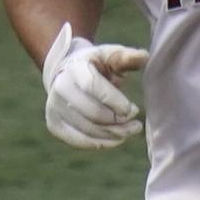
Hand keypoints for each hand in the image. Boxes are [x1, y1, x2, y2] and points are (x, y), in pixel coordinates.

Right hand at [40, 22, 149, 150]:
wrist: (67, 75)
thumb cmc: (97, 65)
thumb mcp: (111, 56)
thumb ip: (127, 57)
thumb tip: (145, 57)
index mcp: (74, 68)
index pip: (93, 87)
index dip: (116, 102)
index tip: (134, 110)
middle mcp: (60, 87)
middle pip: (93, 113)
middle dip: (119, 122)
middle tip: (136, 124)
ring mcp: (54, 107)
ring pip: (88, 130)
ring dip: (114, 135)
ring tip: (130, 131)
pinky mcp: (54, 124)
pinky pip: (80, 141)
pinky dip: (102, 143)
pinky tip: (117, 139)